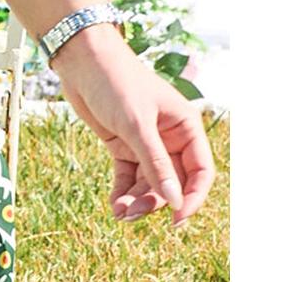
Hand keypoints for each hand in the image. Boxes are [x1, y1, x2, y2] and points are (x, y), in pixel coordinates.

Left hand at [49, 29, 215, 228]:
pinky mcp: (123, 145)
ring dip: (136, 200)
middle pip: (172, 182)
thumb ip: (156, 164)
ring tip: (118, 212)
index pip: (200, 171)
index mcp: (186, 127)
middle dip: (155, 201)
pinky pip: (129, 177)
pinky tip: (114, 205)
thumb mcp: (137, 125)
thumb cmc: (116, 83)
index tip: (177, 220)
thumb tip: (175, 202)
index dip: (192, 197)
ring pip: (149, 183)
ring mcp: (146, 143)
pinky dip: (123, 192)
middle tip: (131, 214)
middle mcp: (170, 138)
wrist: (82, 61)